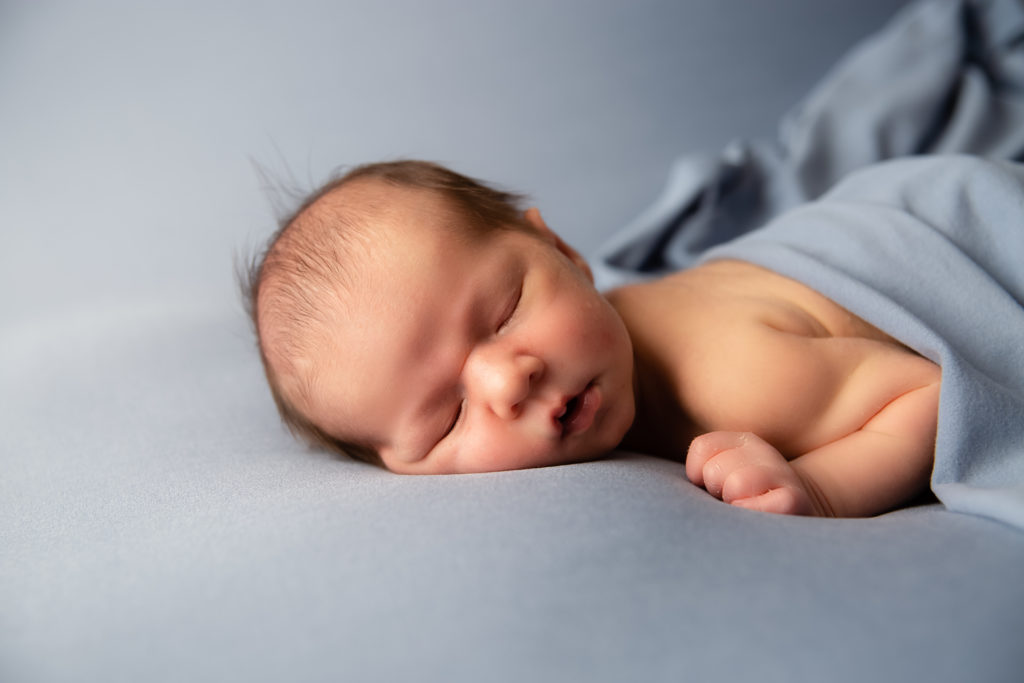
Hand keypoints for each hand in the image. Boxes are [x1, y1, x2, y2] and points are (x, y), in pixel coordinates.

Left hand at [685, 431, 818, 514]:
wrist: (797, 517)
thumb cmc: (747, 500)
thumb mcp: (723, 474)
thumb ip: (702, 467)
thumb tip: (694, 477)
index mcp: (743, 442)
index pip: (702, 448)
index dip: (698, 473)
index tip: (715, 487)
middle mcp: (764, 452)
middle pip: (714, 470)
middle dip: (717, 492)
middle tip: (733, 502)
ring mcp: (782, 473)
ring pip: (735, 484)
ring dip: (735, 504)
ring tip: (745, 511)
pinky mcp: (795, 500)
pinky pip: (762, 503)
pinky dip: (754, 513)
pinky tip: (759, 520)